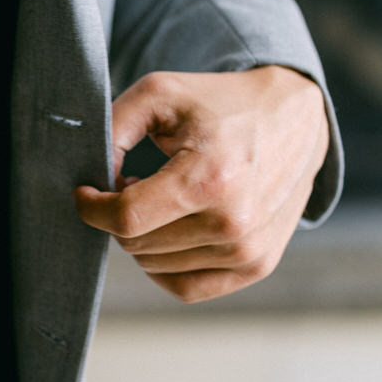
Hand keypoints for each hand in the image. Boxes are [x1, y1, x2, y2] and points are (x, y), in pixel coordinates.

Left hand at [73, 66, 328, 302]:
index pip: (127, 218)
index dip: (91, 208)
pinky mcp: (257, 265)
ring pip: (155, 266)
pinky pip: (186, 288)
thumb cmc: (220, 104)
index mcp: (210, 178)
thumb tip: (94, 181)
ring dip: (144, 236)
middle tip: (133, 183)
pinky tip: (169, 231)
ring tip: (161, 199)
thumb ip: (113, 129)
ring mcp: (249, 250)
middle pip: (137, 244)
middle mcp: (234, 222)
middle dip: (120, 215)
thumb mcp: (158, 93)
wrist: (295, 118)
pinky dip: (164, 266)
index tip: (85, 192)